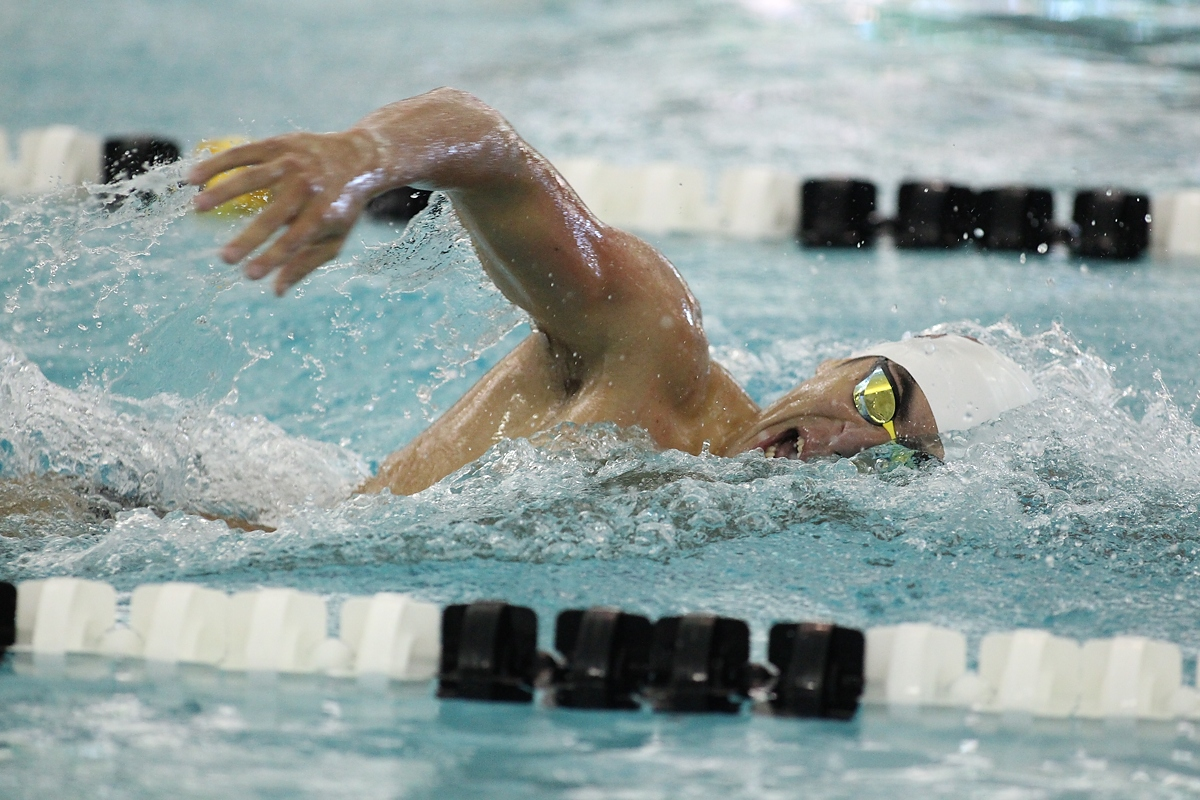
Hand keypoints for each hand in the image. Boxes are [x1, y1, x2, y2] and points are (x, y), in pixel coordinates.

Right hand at [188, 129, 385, 294]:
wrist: (359, 158)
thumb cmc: (341, 207)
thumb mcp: (334, 238)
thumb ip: (305, 263)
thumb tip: (276, 291)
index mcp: (323, 213)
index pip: (294, 241)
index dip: (272, 259)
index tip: (249, 275)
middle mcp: (308, 187)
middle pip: (273, 215)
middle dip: (248, 238)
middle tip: (224, 258)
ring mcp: (292, 163)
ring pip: (253, 178)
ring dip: (223, 192)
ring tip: (197, 208)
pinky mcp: (278, 144)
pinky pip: (243, 153)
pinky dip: (217, 163)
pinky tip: (193, 178)